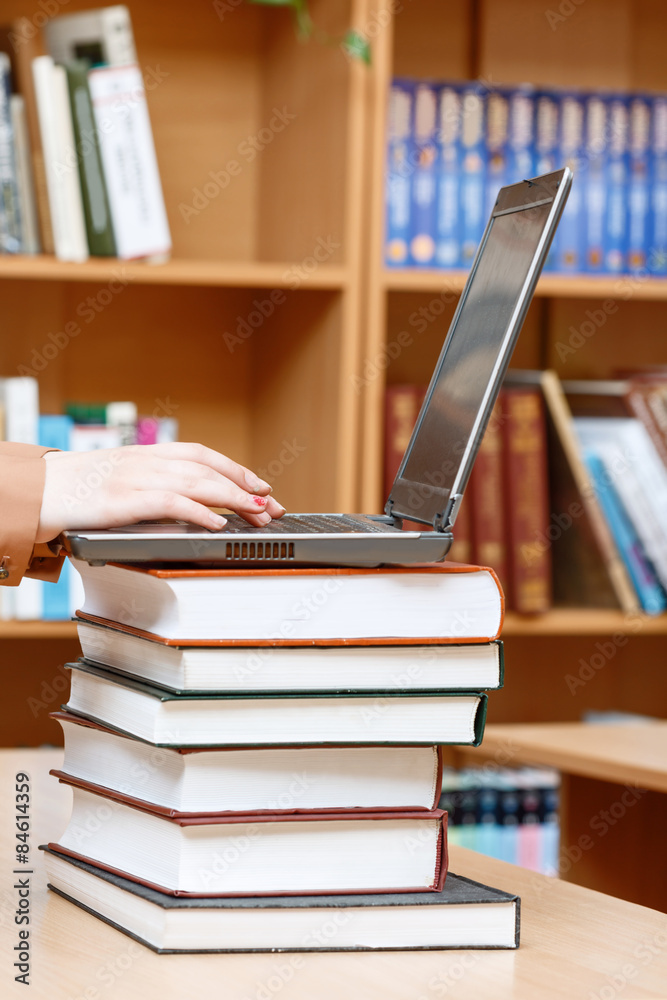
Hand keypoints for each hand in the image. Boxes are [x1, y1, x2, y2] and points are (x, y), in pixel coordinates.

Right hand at [36, 443, 285, 542]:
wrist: (38, 491)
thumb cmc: (79, 489)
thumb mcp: (122, 478)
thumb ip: (155, 484)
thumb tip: (193, 503)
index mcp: (148, 454)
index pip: (203, 455)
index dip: (236, 469)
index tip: (262, 487)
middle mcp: (146, 460)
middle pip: (208, 468)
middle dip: (245, 488)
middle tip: (271, 507)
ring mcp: (135, 477)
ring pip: (196, 482)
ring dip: (233, 498)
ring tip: (257, 514)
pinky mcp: (123, 499)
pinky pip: (170, 502)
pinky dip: (199, 511)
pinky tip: (218, 523)